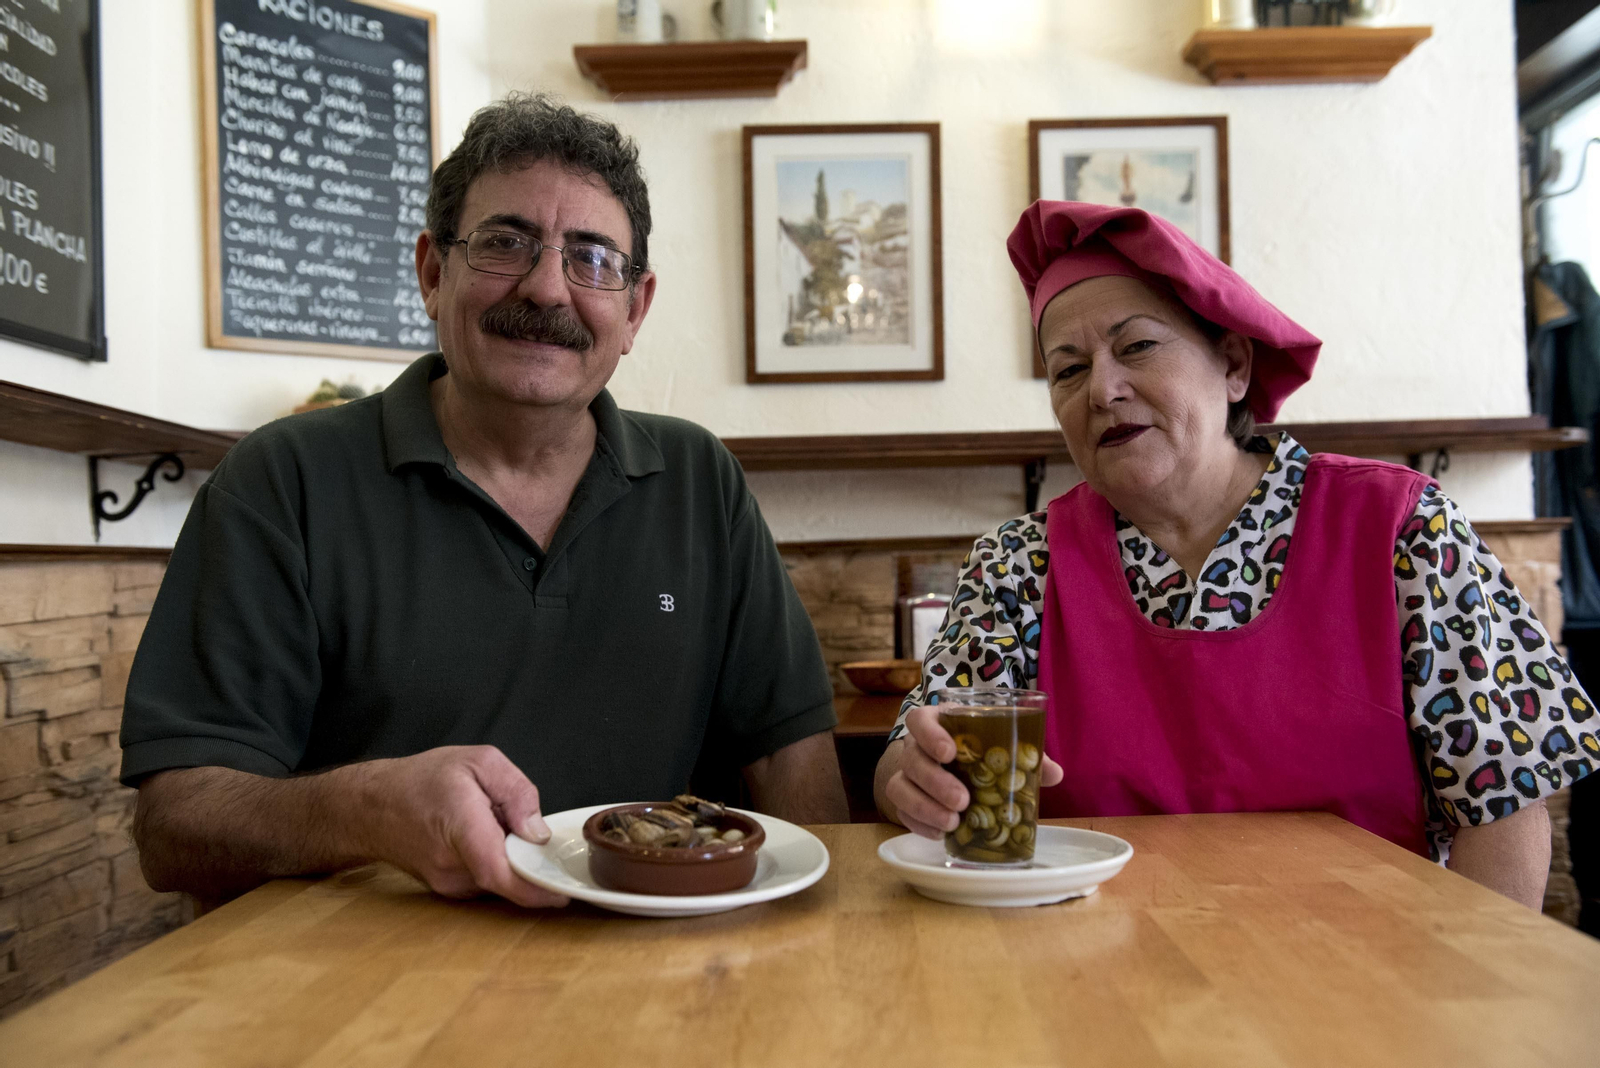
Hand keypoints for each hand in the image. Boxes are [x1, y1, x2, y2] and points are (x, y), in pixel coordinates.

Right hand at [355, 745, 568, 907]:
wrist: (370, 808)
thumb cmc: (422, 780)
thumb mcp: (478, 762)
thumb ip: (516, 792)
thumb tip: (538, 833)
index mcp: (462, 828)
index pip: (501, 874)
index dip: (536, 889)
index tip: (564, 893)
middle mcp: (453, 866)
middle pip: (509, 875)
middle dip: (530, 859)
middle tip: (526, 829)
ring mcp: (448, 884)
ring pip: (499, 879)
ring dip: (510, 859)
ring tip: (493, 825)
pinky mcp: (447, 890)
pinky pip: (485, 881)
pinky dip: (496, 863)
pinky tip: (483, 838)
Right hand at [883, 706, 1062, 839]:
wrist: (953, 767)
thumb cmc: (981, 751)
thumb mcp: (1003, 746)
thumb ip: (1027, 754)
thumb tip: (1054, 774)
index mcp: (938, 723)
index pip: (920, 720)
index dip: (930, 735)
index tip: (950, 753)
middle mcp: (916, 747)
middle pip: (912, 759)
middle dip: (935, 781)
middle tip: (962, 800)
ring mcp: (907, 774)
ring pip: (900, 788)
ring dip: (925, 807)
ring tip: (953, 823)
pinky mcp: (905, 801)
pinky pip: (902, 812)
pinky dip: (920, 825)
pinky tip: (941, 834)